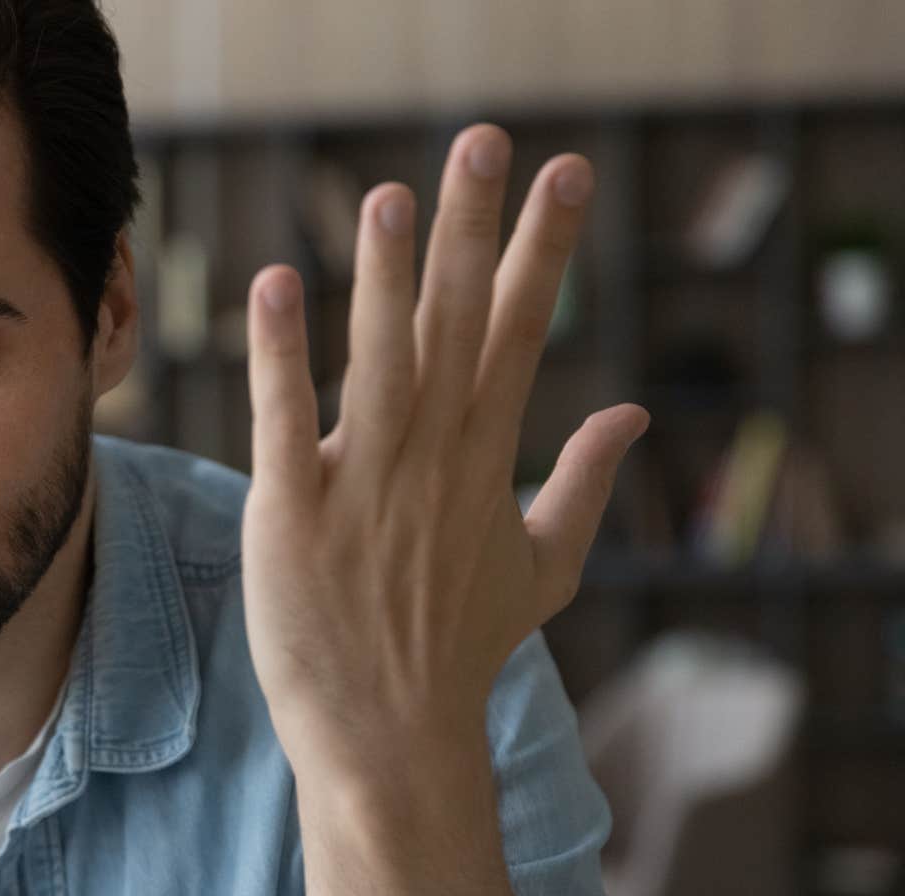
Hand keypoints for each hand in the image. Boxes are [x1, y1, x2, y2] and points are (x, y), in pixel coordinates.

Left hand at [240, 124, 648, 785]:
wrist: (390, 741)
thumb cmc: (456, 654)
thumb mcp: (541, 569)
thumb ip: (584, 484)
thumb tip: (632, 412)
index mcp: (484, 460)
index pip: (520, 332)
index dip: (541, 251)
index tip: (566, 176)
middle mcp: (431, 461)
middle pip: (458, 326)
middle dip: (474, 232)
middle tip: (484, 143)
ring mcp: (363, 487)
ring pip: (380, 361)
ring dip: (383, 276)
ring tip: (388, 195)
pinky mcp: (293, 516)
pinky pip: (285, 420)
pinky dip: (280, 356)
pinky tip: (276, 285)